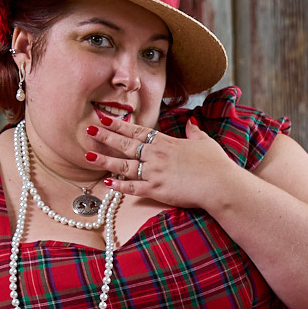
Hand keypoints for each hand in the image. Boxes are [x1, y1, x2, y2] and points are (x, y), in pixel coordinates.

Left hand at [86, 116, 240, 208]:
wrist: (220, 185)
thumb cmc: (216, 164)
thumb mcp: (205, 142)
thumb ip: (194, 133)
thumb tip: (192, 123)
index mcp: (166, 142)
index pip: (137, 131)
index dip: (119, 125)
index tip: (105, 118)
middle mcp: (156, 155)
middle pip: (125, 144)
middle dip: (105, 137)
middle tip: (89, 130)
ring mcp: (154, 173)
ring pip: (123, 165)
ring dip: (104, 160)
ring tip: (87, 156)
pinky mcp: (156, 190)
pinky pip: (133, 188)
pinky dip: (119, 186)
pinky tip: (106, 183)